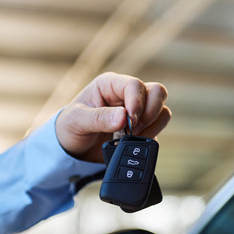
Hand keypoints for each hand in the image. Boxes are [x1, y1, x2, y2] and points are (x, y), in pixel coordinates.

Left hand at [55, 72, 171, 161]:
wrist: (73, 148)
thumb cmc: (71, 127)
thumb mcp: (77, 121)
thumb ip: (99, 118)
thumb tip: (123, 117)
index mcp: (110, 85)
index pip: (135, 85)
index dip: (137, 103)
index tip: (130, 121)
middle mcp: (127, 94)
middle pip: (157, 92)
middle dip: (150, 113)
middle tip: (134, 129)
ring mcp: (138, 111)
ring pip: (162, 110)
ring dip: (151, 126)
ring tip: (131, 137)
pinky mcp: (143, 127)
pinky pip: (158, 128)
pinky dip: (150, 137)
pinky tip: (133, 143)